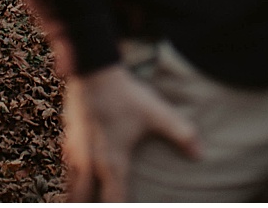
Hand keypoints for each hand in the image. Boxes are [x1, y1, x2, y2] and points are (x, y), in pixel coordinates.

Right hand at [62, 64, 199, 200]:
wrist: (93, 72)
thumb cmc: (125, 95)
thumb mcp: (157, 114)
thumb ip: (181, 134)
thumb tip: (200, 154)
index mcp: (113, 163)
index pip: (113, 202)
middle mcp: (90, 164)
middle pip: (82, 200)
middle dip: (90, 206)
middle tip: (99, 205)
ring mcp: (76, 153)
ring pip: (71, 187)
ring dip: (79, 196)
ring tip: (85, 199)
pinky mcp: (68, 140)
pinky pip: (67, 169)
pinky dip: (72, 180)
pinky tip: (78, 178)